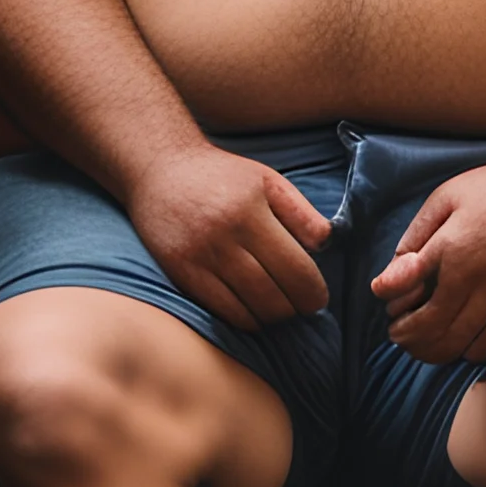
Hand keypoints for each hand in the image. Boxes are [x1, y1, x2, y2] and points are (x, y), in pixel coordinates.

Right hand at [126, 144, 332, 331]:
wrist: (159, 168)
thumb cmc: (221, 175)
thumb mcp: (267, 180)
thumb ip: (300, 211)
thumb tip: (327, 244)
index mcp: (250, 211)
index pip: (295, 269)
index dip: (313, 292)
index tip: (319, 298)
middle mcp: (223, 236)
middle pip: (273, 296)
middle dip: (296, 309)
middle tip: (303, 307)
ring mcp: (199, 257)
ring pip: (249, 309)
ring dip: (272, 317)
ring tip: (280, 308)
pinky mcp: (180, 272)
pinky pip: (221, 311)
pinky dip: (244, 319)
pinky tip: (252, 309)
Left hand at [369, 157, 485, 366]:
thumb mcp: (447, 197)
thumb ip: (415, 237)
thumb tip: (390, 276)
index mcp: (451, 247)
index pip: (401, 291)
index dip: (389, 302)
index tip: (390, 303)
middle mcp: (476, 278)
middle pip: (427, 329)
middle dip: (405, 337)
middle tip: (400, 334)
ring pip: (456, 344)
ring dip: (431, 351)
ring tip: (424, 345)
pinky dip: (469, 351)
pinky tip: (463, 341)